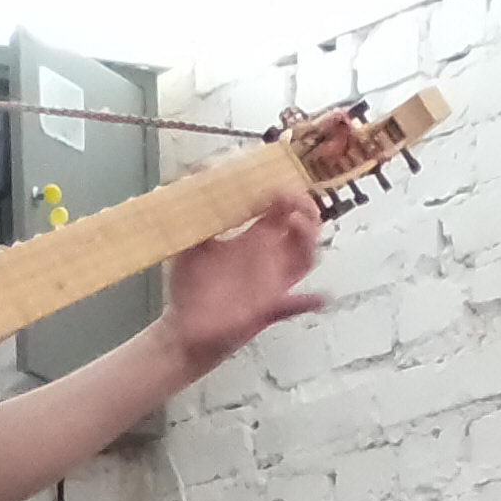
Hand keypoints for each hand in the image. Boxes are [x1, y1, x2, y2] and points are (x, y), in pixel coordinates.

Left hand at [165, 187, 326, 373]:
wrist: (182, 328)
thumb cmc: (189, 285)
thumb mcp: (189, 243)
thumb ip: (195, 212)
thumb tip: (193, 171)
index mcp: (253, 240)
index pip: (280, 210)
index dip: (286, 194)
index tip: (279, 183)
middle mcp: (268, 258)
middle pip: (302, 230)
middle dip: (306, 210)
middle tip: (293, 200)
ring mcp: (272, 283)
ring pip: (304, 259)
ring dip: (308, 241)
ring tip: (298, 224)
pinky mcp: (267, 309)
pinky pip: (294, 306)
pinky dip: (308, 302)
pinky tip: (318, 297)